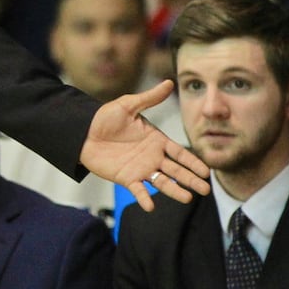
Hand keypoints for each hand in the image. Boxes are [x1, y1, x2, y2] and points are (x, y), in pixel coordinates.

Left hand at [82, 80, 210, 210]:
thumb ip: (149, 98)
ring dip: (174, 191)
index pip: (179, 153)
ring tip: (188, 198)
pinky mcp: (126, 178)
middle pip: (176, 170)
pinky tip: (151, 207)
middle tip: (206, 190)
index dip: (192, 162)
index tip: (206, 171)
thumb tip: (169, 82)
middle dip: (191, 179)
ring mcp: (140, 169)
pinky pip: (138, 190)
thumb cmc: (104, 118)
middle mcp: (152, 157)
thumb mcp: (128, 105)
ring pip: (162, 182)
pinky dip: (144, 198)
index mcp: (156, 140)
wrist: (82, 132)